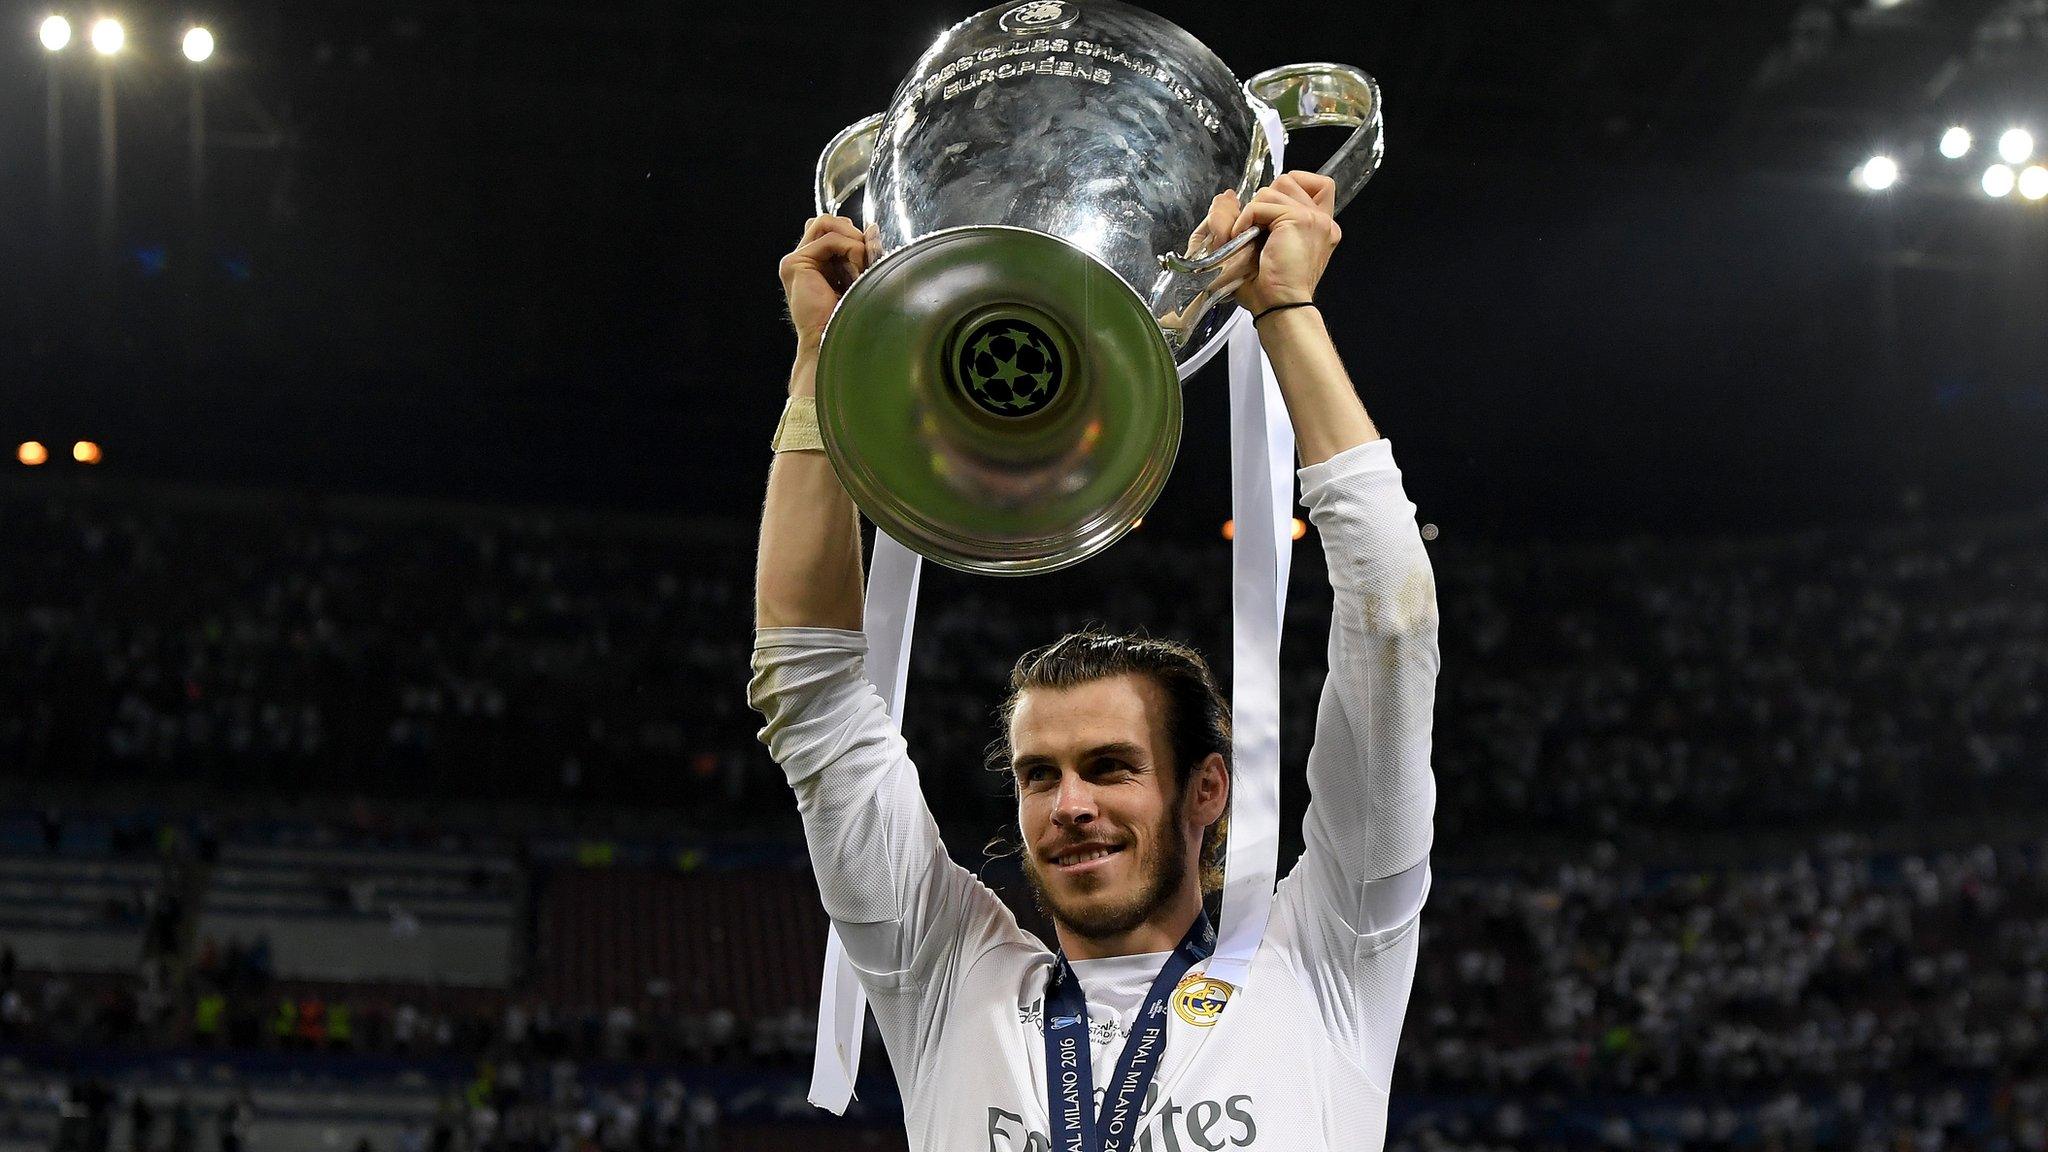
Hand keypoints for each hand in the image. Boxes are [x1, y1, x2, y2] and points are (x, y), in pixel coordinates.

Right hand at [778, 215, 881, 354]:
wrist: (832, 341)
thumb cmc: (847, 317)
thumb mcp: (857, 278)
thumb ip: (859, 252)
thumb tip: (872, 228)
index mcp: (815, 264)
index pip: (832, 229)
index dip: (852, 234)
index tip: (869, 254)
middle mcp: (802, 260)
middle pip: (827, 222)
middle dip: (852, 234)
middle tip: (866, 259)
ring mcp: (795, 261)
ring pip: (826, 224)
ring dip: (852, 240)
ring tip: (860, 266)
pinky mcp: (795, 264)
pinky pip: (829, 239)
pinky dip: (850, 250)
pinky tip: (855, 272)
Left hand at [1194, 171, 1341, 314]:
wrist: (1278, 308)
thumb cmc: (1270, 288)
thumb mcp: (1259, 245)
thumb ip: (1248, 216)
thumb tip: (1227, 195)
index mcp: (1319, 226)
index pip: (1318, 184)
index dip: (1288, 188)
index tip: (1270, 214)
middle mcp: (1323, 220)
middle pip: (1289, 179)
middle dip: (1264, 200)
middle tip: (1257, 232)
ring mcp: (1314, 219)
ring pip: (1272, 189)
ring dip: (1251, 212)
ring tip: (1249, 239)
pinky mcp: (1299, 220)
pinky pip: (1259, 205)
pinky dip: (1243, 221)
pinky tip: (1243, 240)